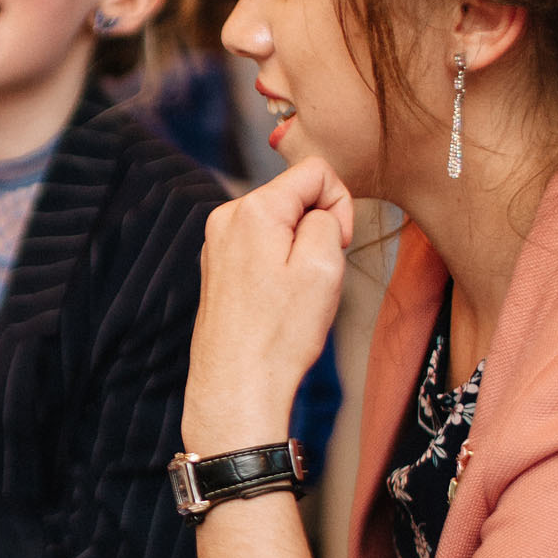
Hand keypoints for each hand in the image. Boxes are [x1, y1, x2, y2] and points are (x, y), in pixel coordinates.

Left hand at [184, 158, 352, 453]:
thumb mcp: (323, 265)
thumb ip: (328, 218)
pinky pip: (262, 249)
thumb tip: (319, 210)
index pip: (316, 171)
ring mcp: (216, 244)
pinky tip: (276, 304)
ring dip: (298, 251)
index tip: (338, 246)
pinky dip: (278, 268)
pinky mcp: (217, 268)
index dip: (340, 204)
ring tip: (293, 295)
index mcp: (252, 209)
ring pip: (280, 226)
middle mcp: (226, 218)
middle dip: (317, 229)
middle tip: (314, 278)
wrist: (237, 387)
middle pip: (295, 197)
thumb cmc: (280, 334)